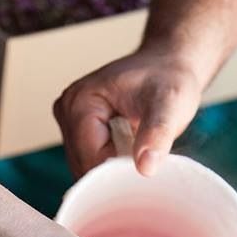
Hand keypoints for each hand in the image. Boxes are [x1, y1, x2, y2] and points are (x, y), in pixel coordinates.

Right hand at [53, 46, 202, 177]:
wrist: (167, 66)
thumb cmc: (168, 78)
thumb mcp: (170, 104)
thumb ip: (157, 134)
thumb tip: (146, 167)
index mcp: (80, 101)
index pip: (90, 158)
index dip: (118, 170)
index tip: (146, 163)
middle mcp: (67, 110)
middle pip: (83, 164)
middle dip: (113, 171)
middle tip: (144, 155)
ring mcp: (68, 120)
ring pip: (84, 166)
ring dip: (111, 169)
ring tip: (136, 148)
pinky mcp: (75, 129)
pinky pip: (87, 160)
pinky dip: (108, 163)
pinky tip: (127, 149)